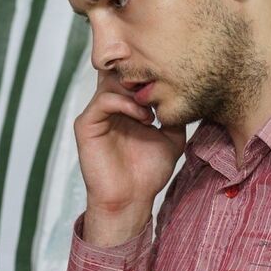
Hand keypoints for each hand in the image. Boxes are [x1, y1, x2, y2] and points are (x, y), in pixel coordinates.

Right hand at [74, 71, 185, 243]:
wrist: (131, 199)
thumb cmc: (148, 172)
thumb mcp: (171, 137)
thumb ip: (173, 114)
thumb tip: (184, 92)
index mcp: (126, 106)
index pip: (131, 75)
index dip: (148, 71)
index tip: (169, 79)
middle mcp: (109, 106)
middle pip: (119, 71)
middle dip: (141, 75)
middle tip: (160, 87)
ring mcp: (97, 114)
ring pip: (111, 81)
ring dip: (135, 90)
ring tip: (152, 110)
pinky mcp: (86, 125)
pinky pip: (103, 100)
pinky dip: (125, 103)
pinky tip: (143, 118)